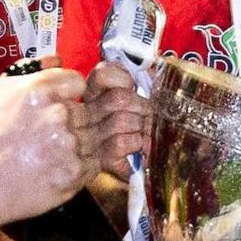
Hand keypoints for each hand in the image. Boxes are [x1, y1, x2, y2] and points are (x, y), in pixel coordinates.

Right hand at [0, 66, 88, 228]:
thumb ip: (30, 70)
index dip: (68, 94)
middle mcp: (59, 113)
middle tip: (48, 135)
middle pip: (85, 110)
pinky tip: (57, 166)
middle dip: (71, 121)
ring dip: (76, 143)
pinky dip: (79, 164)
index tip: (57, 106)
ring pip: (91, 135)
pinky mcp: (76, 171)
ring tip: (50, 152)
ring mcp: (70, 143)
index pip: (78, 82)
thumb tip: (57, 59)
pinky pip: (93, 160)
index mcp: (41, 89)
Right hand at [74, 63, 152, 180]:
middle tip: (150, 114)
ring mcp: (89, 136)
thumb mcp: (138, 101)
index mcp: (95, 92)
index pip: (102, 73)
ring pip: (120, 120)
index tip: (133, 86)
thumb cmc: (136, 129)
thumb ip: (143, 82)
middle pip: (119, 98)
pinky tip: (141, 147)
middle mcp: (86, 112)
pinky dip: (137, 143)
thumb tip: (154, 72)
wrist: (131, 169)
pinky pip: (119, 143)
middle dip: (143, 106)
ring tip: (146, 131)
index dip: (122, 77)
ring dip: (141, 126)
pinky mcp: (98, 158)